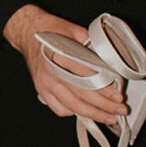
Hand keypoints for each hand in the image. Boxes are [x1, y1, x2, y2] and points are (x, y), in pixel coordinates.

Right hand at [3, 3, 128, 125]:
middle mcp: (51, 72)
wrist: (26, 31)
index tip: (117, 94)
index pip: (86, 77)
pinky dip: (73, 113)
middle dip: (104, 106)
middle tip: (120, 109)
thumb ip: (90, 43)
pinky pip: (59, 109)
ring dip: (93, 114)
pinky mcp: (42, 90)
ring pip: (72, 106)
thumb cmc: (48, 29)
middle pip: (81, 95)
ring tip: (109, 117)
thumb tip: (108, 58)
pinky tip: (85, 112)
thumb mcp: (72, 29)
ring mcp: (45, 84)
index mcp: (59, 56)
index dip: (104, 89)